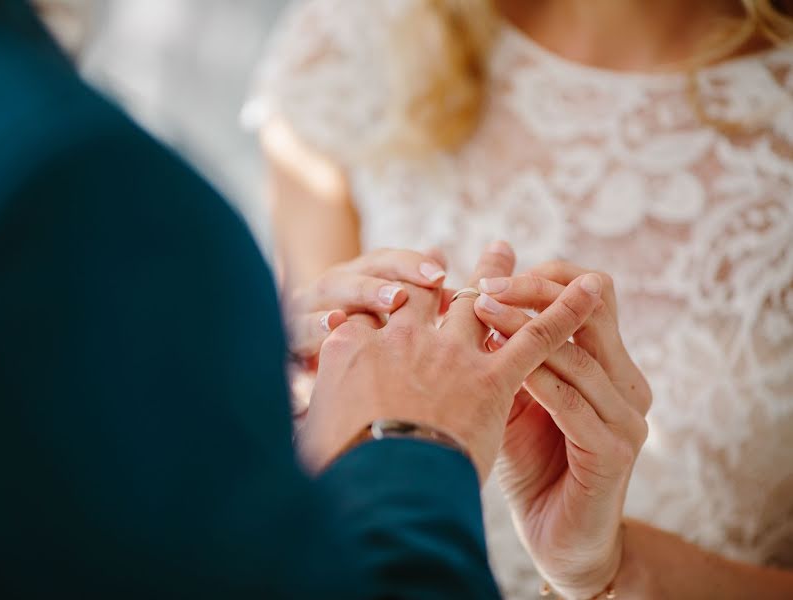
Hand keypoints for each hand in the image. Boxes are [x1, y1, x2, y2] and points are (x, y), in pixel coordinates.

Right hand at [299, 244, 603, 480]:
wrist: (375, 487)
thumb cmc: (334, 469)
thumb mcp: (306, 430)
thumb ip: (309, 410)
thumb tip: (297, 416)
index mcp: (352, 348)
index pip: (366, 313)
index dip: (375, 300)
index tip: (383, 295)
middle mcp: (400, 339)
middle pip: (420, 295)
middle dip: (432, 272)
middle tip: (442, 254)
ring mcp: (446, 355)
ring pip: (476, 302)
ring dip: (493, 274)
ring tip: (504, 249)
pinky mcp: (490, 379)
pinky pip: (534, 337)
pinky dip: (566, 312)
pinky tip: (590, 292)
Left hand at [474, 261, 651, 598]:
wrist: (556, 538)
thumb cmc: (530, 463)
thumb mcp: (515, 398)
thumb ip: (507, 354)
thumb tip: (469, 299)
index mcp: (611, 365)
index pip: (593, 296)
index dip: (545, 279)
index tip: (491, 276)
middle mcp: (628, 384)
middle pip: (592, 312)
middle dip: (534, 293)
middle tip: (483, 286)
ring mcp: (628, 419)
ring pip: (578, 355)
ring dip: (524, 330)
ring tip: (480, 313)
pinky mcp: (614, 452)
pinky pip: (572, 404)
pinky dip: (536, 379)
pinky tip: (500, 366)